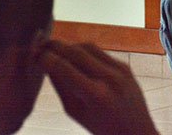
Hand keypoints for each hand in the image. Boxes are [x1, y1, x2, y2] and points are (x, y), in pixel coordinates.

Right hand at [41, 40, 158, 134]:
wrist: (136, 131)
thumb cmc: (101, 128)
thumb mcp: (76, 112)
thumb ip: (61, 87)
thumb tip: (46, 64)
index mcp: (95, 94)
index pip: (64, 68)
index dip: (46, 58)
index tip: (35, 55)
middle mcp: (109, 77)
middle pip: (75, 52)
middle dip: (56, 46)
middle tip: (41, 45)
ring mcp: (120, 69)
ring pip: (88, 47)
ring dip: (70, 46)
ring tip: (57, 50)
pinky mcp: (125, 66)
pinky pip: (100, 53)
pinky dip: (85, 52)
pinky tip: (75, 57)